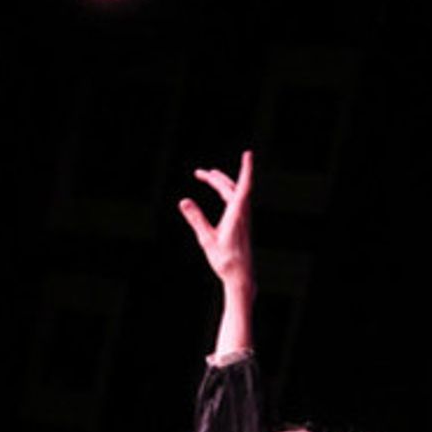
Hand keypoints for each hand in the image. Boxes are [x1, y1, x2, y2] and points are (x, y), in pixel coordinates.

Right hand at [178, 151, 254, 293]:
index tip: (248, 154)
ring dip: (222, 184)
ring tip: (209, 177)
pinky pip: (235, 202)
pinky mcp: (242, 225)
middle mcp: (242, 214)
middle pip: (231, 188)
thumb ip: (196, 219)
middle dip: (216, 178)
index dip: (246, 169)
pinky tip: (221, 195)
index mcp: (236, 214)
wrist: (240, 277)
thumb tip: (183, 201)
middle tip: (200, 172)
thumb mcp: (206, 240)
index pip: (243, 186)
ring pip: (234, 194)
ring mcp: (243, 219)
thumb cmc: (225, 261)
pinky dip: (227, 193)